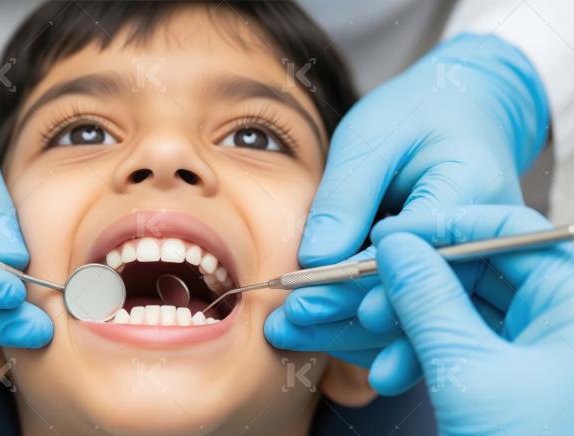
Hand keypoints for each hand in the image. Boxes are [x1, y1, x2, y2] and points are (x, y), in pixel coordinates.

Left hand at [265, 33, 549, 392]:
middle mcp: (485, 244)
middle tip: (287, 328)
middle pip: (414, 299)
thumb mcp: (373, 137)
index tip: (304, 303)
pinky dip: (365, 327)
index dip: (354, 283)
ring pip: (411, 318)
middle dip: (345, 319)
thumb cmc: (415, 116)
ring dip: (350, 334)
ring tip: (290, 335)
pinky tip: (319, 333)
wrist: (464, 113)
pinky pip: (411, 314)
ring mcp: (474, 268)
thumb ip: (347, 197)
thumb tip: (315, 261)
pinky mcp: (453, 281)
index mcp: (473, 195)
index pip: (411, 253)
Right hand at [376, 205, 573, 434]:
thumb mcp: (470, 373)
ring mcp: (536, 346)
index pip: (503, 227)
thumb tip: (396, 247)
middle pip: (474, 266)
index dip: (440, 225)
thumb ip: (428, 301)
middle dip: (411, 278)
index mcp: (571, 297)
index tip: (387, 237)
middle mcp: (558, 312)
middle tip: (360, 287)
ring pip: (460, 306)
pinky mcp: (512, 374)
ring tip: (362, 332)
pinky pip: (460, 341)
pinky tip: (388, 369)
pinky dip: (421, 350)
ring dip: (406, 319)